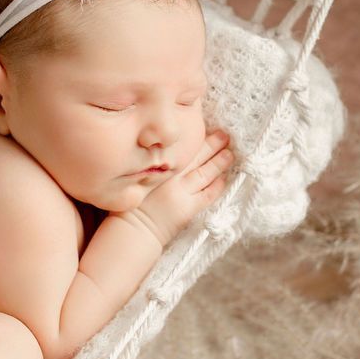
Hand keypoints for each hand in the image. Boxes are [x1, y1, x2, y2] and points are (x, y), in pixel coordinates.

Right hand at [113, 129, 232, 246]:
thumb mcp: (135, 177)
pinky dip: (217, 186)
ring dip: (220, 162)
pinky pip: (207, 194)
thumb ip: (149, 165)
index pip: (181, 148)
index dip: (195, 138)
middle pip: (197, 156)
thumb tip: (163, 155)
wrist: (132, 230)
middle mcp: (171, 176)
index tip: (204, 128)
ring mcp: (181, 192)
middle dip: (212, 144)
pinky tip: (224, 179)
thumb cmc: (129, 205)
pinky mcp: (188, 208)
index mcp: (158, 166)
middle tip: (225, 135)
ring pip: (205, 173)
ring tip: (230, 153)